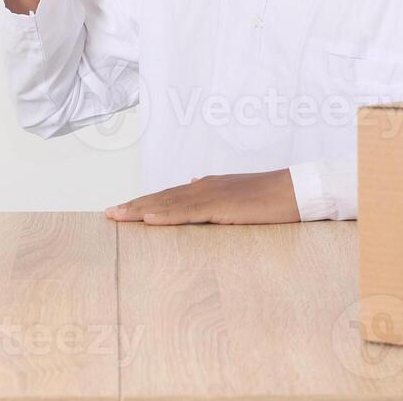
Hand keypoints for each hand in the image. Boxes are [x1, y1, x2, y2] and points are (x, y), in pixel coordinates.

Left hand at [104, 170, 300, 224]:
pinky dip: (166, 215)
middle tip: (108, 214)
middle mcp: (203, 186)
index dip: (144, 202)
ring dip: (140, 210)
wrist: (293, 190)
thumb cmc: (270, 197)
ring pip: (168, 203)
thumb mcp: (236, 195)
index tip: (123, 209)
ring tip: (117, 217)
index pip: (168, 195)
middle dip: (134, 206)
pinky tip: (148, 219)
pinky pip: (187, 212)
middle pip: (161, 197)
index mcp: (206, 186)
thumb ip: (212, 193)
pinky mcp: (220, 206)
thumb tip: (192, 183)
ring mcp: (210, 195)